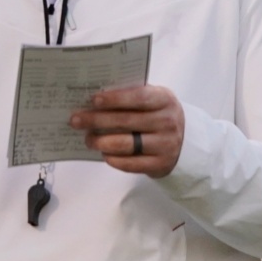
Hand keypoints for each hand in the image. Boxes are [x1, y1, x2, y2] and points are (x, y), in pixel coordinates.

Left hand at [70, 85, 184, 176]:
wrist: (184, 142)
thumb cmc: (158, 116)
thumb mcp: (154, 100)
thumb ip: (131, 96)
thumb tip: (94, 99)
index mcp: (165, 100)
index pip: (140, 97)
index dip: (116, 99)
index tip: (93, 100)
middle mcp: (168, 122)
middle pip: (126, 121)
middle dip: (96, 120)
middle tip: (76, 120)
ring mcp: (166, 144)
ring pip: (125, 144)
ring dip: (101, 142)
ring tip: (88, 139)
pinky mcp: (160, 164)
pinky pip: (130, 163)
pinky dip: (112, 159)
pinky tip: (104, 153)